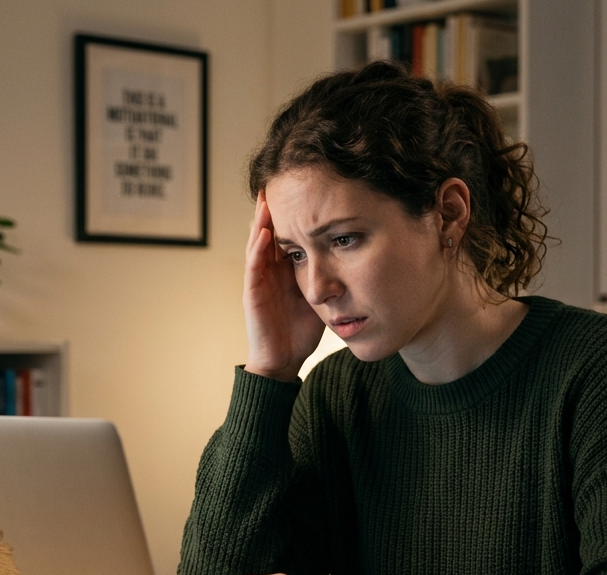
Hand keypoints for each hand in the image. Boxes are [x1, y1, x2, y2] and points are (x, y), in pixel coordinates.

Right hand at [243, 192, 325, 381]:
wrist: (283, 360)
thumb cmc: (301, 331)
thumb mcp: (319, 296)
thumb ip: (328, 277)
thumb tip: (355, 260)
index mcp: (285, 270)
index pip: (287, 235)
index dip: (292, 214)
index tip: (301, 190)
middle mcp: (269, 270)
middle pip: (269, 232)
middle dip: (272, 209)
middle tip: (277, 181)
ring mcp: (258, 280)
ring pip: (257, 243)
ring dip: (261, 220)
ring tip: (265, 198)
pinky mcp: (252, 293)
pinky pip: (253, 266)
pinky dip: (258, 248)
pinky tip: (264, 231)